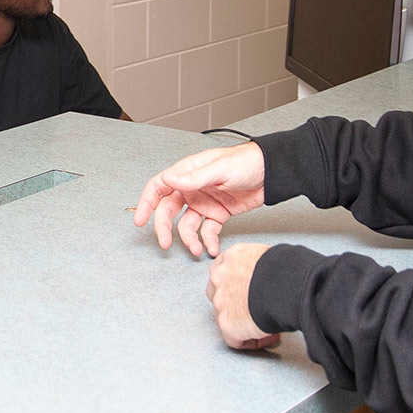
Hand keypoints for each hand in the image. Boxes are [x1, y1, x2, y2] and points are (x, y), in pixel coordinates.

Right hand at [133, 142, 266, 257]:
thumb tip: (167, 180)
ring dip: (189, 239)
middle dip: (164, 228)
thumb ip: (193, 178)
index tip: (140, 220)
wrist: (272, 173)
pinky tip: (212, 248)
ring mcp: (204, 202)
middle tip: (165, 243)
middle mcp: (192, 189)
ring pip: (187, 225)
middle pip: (169, 210)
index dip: (147, 202)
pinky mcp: (219, 214)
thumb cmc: (246, 162)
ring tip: (197, 250)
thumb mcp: (219, 169)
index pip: (159, 187)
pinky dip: (208, 241)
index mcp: (188, 173)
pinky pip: (207, 231)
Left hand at [207, 242, 279, 349]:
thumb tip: (267, 276)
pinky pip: (235, 340)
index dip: (236, 287)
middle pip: (219, 295)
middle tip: (257, 311)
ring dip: (244, 324)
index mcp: (231, 258)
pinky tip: (271, 336)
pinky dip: (253, 341)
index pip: (223, 273)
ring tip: (269, 325)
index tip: (250, 294)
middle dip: (235, 306)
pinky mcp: (227, 324)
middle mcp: (219, 278)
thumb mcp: (268, 255)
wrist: (288, 285)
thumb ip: (257, 266)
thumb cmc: (287, 269)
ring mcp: (220, 302)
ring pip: (226, 318)